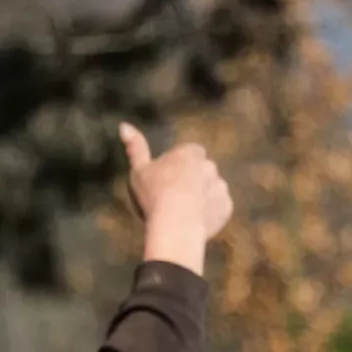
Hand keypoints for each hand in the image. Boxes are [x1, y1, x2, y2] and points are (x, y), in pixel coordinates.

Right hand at [120, 123, 232, 275]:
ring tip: (183, 213)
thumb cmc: (155, 195)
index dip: (176, 168)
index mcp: (191, 152)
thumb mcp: (139, 170)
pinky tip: (193, 222)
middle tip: (173, 198)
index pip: (187, 154)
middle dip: (191, 181)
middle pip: (201, 171)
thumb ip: (135, 147)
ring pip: (211, 190)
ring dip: (201, 197)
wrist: (176, 226)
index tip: (165, 182)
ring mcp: (221, 187)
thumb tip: (124, 126)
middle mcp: (210, 166)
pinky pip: (218, 208)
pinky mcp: (226, 207)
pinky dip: (209, 214)